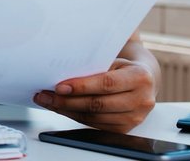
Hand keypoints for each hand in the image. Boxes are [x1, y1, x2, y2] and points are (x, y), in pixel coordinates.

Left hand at [33, 58, 155, 132]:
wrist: (143, 81)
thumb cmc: (123, 68)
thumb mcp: (113, 61)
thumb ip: (93, 68)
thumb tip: (60, 76)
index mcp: (140, 77)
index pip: (106, 83)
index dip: (81, 86)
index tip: (59, 86)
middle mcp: (141, 100)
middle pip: (97, 104)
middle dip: (67, 101)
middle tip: (46, 95)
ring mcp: (135, 117)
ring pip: (93, 117)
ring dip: (67, 110)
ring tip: (49, 101)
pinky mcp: (125, 129)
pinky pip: (95, 125)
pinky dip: (75, 116)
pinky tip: (62, 109)